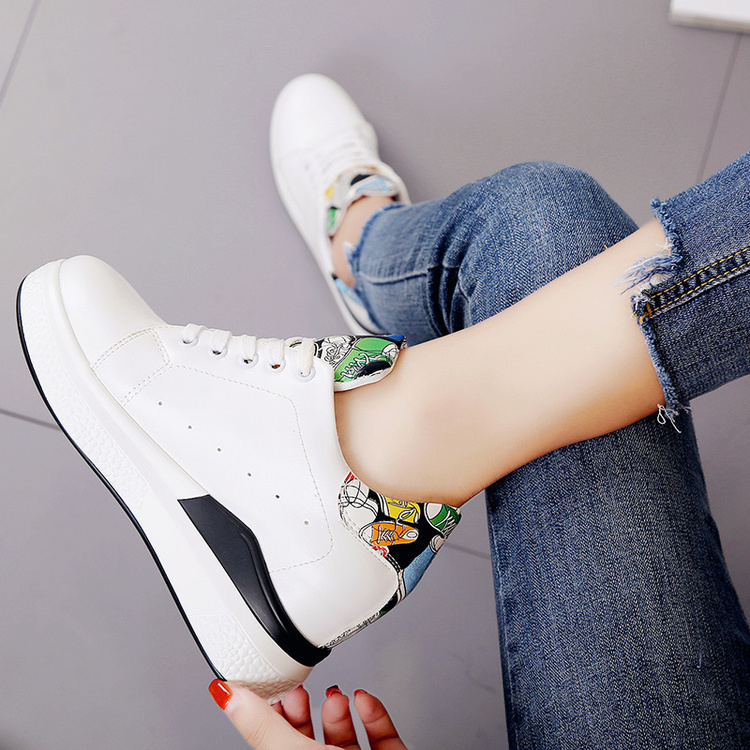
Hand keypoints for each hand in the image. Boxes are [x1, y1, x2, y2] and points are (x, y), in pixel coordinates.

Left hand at [209, 680, 408, 748]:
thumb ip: (262, 725)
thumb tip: (226, 696)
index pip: (271, 744)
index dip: (269, 715)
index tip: (268, 689)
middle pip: (305, 741)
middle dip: (304, 709)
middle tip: (300, 690)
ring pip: (342, 738)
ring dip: (338, 709)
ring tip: (335, 696)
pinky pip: (379, 736)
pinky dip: (372, 714)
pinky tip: (363, 699)